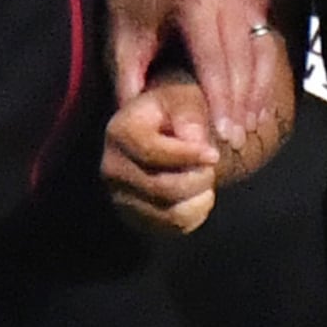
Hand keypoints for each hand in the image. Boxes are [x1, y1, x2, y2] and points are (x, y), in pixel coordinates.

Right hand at [105, 74, 224, 233]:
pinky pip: (174, 227)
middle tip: (213, 165)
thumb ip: (190, 115)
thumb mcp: (184, 99)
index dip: (188, 156)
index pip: (151, 152)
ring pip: (171, 213)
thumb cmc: (174, 112)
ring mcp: (121, 197)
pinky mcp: (136, 218)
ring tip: (207, 178)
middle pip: (163, 187)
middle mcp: (112, 168)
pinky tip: (199, 193)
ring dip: (201, 198)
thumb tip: (196, 143)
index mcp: (119, 132)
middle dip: (199, 178)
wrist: (162, 133)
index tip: (214, 154)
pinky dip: (196, 213)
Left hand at [110, 0, 292, 157]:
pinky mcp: (255, 9)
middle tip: (235, 139)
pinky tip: (255, 111)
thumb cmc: (136, 14)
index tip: (221, 132)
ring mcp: (245, 1)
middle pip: (242, 60)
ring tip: (247, 129)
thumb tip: (137, 124)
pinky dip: (263, 81)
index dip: (219, 98)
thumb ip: (129, 82)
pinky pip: (268, 49)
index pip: (213, 58)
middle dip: (239, 104)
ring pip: (262, 55)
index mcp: (193, 3)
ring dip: (256, 95)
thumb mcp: (123, 43)